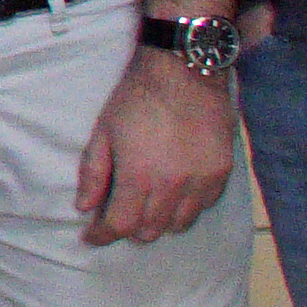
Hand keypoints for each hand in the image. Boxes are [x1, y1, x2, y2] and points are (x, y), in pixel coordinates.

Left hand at [76, 50, 238, 246]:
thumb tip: (85, 208)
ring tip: (147, 208)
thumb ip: (93, 173)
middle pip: (150, 230)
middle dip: (129, 229)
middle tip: (119, 217)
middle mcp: (173, 185)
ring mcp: (201, 180)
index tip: (93, 235)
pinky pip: (204, 205)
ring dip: (160, 222)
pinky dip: (187, 208)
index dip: (102, 236)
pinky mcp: (222, 170)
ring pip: (179, 223)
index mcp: (139, 177)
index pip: (120, 226)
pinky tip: (175, 195)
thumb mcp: (104, 132)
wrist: (184, 70)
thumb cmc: (137, 98)